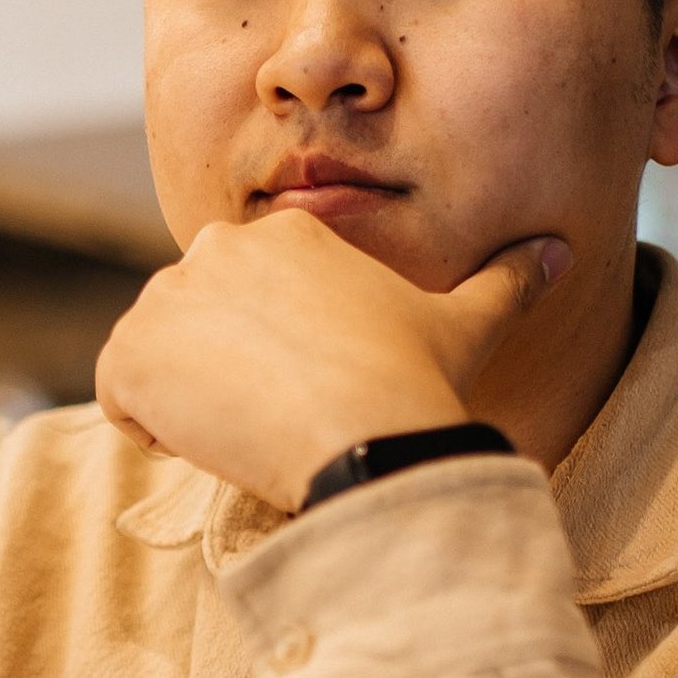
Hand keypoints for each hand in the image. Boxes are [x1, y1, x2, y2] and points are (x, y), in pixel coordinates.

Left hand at [94, 213, 570, 511]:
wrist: (365, 438)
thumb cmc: (417, 383)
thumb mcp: (468, 325)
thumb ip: (507, 281)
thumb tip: (560, 249)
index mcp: (286, 235)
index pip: (247, 296)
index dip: (272, 352)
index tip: (309, 389)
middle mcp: (215, 248)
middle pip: (196, 324)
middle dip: (224, 372)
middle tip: (279, 416)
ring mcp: (164, 299)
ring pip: (155, 358)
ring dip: (187, 400)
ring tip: (249, 431)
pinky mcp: (128, 354)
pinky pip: (117, 394)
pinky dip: (147, 426)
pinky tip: (208, 442)